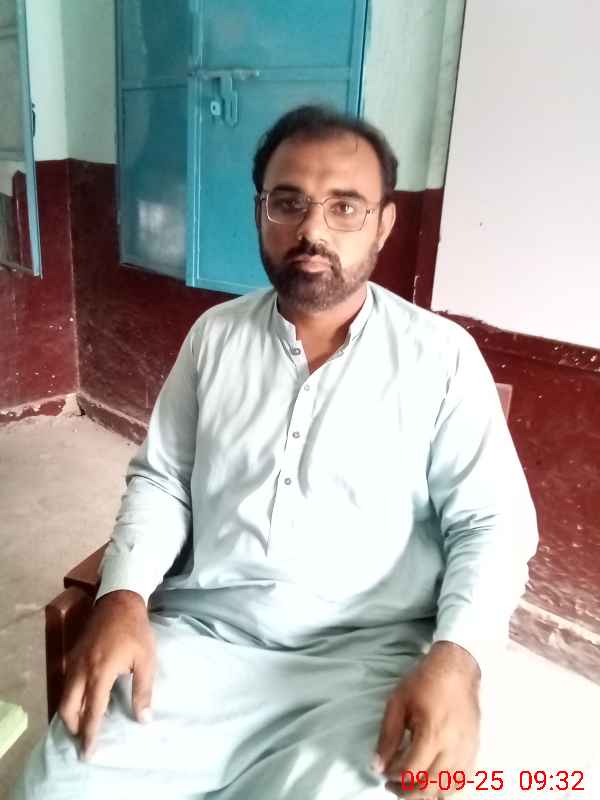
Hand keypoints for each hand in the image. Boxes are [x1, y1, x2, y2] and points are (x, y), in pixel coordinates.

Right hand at [58, 589, 155, 759]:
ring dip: (70, 713)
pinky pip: (66, 683)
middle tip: (84, 739)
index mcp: (100, 672)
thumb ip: (143, 691)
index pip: (92, 711)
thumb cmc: (136, 631)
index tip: (88, 752)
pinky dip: (70, 697)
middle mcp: (81, 670)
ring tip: (82, 725)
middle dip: (74, 727)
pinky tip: (82, 701)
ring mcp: (74, 661)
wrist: (119, 601)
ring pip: (64, 696)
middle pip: (68, 707)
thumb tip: (143, 720)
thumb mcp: (146, 660)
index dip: (90, 734)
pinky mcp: (73, 655)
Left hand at [374, 641, 480, 798]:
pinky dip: (447, 788)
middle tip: (393, 786)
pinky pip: (463, 781)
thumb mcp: (397, 703)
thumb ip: (387, 737)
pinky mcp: (475, 750)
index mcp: (433, 734)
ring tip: (411, 786)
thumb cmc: (424, 682)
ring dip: (427, 794)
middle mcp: (454, 748)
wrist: (457, 668)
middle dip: (408, 792)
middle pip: (431, 787)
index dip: (394, 778)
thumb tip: (377, 765)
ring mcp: (468, 751)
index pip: (412, 772)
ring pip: (448, 789)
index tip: (384, 773)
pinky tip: (433, 782)